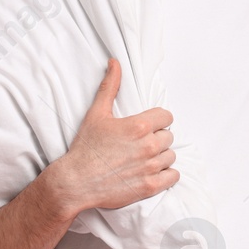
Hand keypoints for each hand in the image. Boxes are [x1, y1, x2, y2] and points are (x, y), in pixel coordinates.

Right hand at [43, 58, 178, 216]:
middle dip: (157, 138)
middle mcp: (148, 146)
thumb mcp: (96, 114)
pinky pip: (173, 176)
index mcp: (139, 126)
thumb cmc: (85, 148)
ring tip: (143, 158)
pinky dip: (166, 175)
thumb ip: (110, 87)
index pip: (167, 117)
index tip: (147, 126)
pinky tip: (152, 172)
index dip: (157, 121)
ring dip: (160, 156)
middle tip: (140, 144)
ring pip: (170, 156)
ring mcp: (150, 167)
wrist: (75, 182)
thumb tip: (115, 62)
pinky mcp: (150, 186)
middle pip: (168, 136)